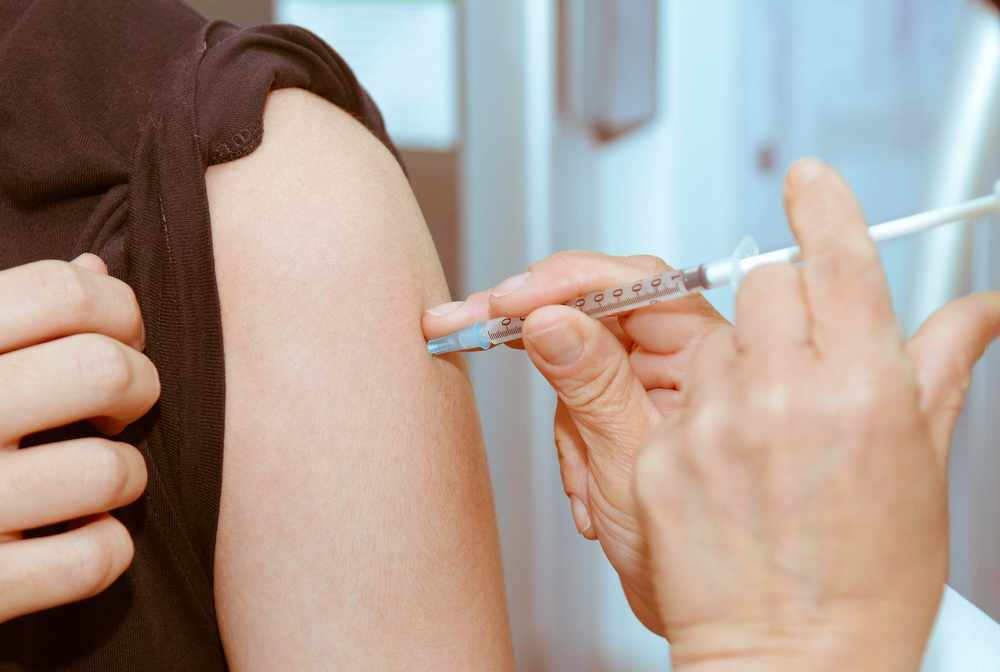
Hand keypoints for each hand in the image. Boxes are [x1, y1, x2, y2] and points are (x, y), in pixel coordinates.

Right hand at [0, 255, 158, 623]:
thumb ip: (10, 313)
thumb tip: (96, 270)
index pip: (64, 291)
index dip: (119, 310)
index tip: (118, 338)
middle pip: (104, 370)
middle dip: (138, 385)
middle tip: (115, 408)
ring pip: (110, 471)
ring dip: (125, 474)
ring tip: (92, 477)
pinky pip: (94, 559)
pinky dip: (106, 547)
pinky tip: (76, 535)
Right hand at [424, 254, 730, 633]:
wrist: (710, 613)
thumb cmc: (704, 551)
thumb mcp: (630, 459)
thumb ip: (591, 383)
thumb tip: (551, 319)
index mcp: (706, 355)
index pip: (634, 284)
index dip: (565, 281)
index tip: (508, 300)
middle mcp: (681, 361)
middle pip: (595, 310)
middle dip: (532, 325)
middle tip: (465, 321)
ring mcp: (650, 386)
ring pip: (576, 360)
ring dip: (563, 421)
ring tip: (583, 478)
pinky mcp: (625, 410)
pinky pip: (574, 400)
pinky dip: (568, 445)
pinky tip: (589, 490)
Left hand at [633, 159, 999, 670]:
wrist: (794, 659)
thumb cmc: (865, 581)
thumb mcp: (921, 466)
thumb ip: (939, 368)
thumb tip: (980, 311)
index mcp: (863, 389)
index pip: (836, 262)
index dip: (821, 209)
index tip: (806, 181)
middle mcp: (785, 394)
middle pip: (765, 289)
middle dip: (781, 311)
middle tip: (795, 366)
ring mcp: (715, 423)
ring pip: (713, 339)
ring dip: (734, 364)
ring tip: (758, 431)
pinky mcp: (660, 454)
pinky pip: (672, 397)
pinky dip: (695, 412)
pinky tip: (723, 462)